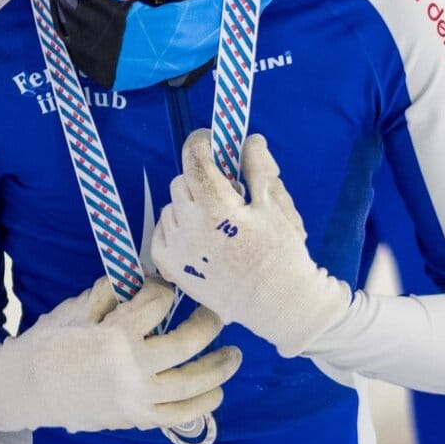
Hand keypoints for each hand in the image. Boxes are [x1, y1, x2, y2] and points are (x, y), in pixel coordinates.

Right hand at [0, 276, 238, 432]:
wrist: (25, 388)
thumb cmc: (47, 344)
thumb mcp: (75, 309)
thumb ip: (110, 293)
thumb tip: (140, 277)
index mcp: (115, 335)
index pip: (158, 304)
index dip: (166, 290)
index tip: (166, 287)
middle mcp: (132, 368)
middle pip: (187, 343)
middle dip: (208, 324)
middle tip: (217, 314)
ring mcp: (136, 397)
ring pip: (191, 384)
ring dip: (218, 368)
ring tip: (234, 356)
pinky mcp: (134, 418)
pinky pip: (176, 417)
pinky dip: (200, 407)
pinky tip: (215, 394)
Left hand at [152, 131, 349, 356]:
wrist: (279, 304)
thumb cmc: (281, 255)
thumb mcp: (274, 206)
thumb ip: (258, 168)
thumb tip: (250, 139)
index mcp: (215, 206)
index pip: (194, 158)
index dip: (202, 142)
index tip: (213, 140)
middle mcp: (189, 225)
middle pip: (183, 181)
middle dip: (202, 180)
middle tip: (229, 194)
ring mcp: (177, 248)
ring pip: (172, 207)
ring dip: (190, 205)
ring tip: (218, 222)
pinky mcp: (172, 268)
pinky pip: (163, 233)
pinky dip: (177, 229)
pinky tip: (200, 237)